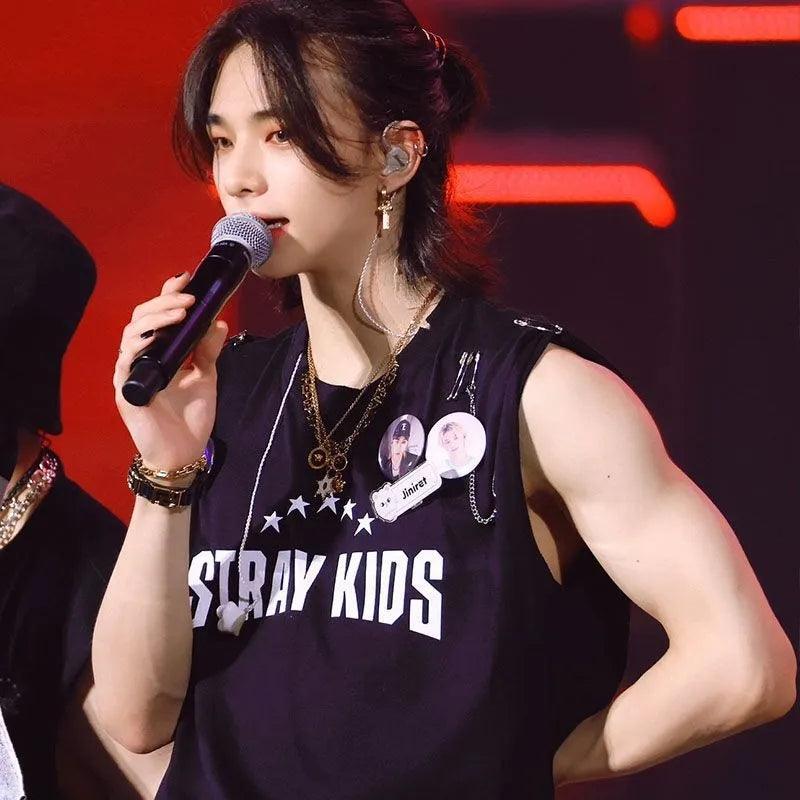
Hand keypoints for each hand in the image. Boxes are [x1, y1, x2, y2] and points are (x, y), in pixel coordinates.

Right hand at [113, 272, 228, 470]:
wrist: (184, 452)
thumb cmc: (190, 417)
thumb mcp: (206, 377)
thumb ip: (209, 351)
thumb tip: (220, 321)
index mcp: (160, 353)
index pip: (158, 316)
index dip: (167, 295)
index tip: (185, 278)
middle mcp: (141, 358)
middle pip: (141, 318)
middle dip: (164, 303)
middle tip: (188, 297)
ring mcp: (130, 373)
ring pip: (132, 334)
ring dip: (155, 319)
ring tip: (179, 312)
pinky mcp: (126, 391)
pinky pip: (126, 361)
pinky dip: (139, 345)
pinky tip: (155, 337)